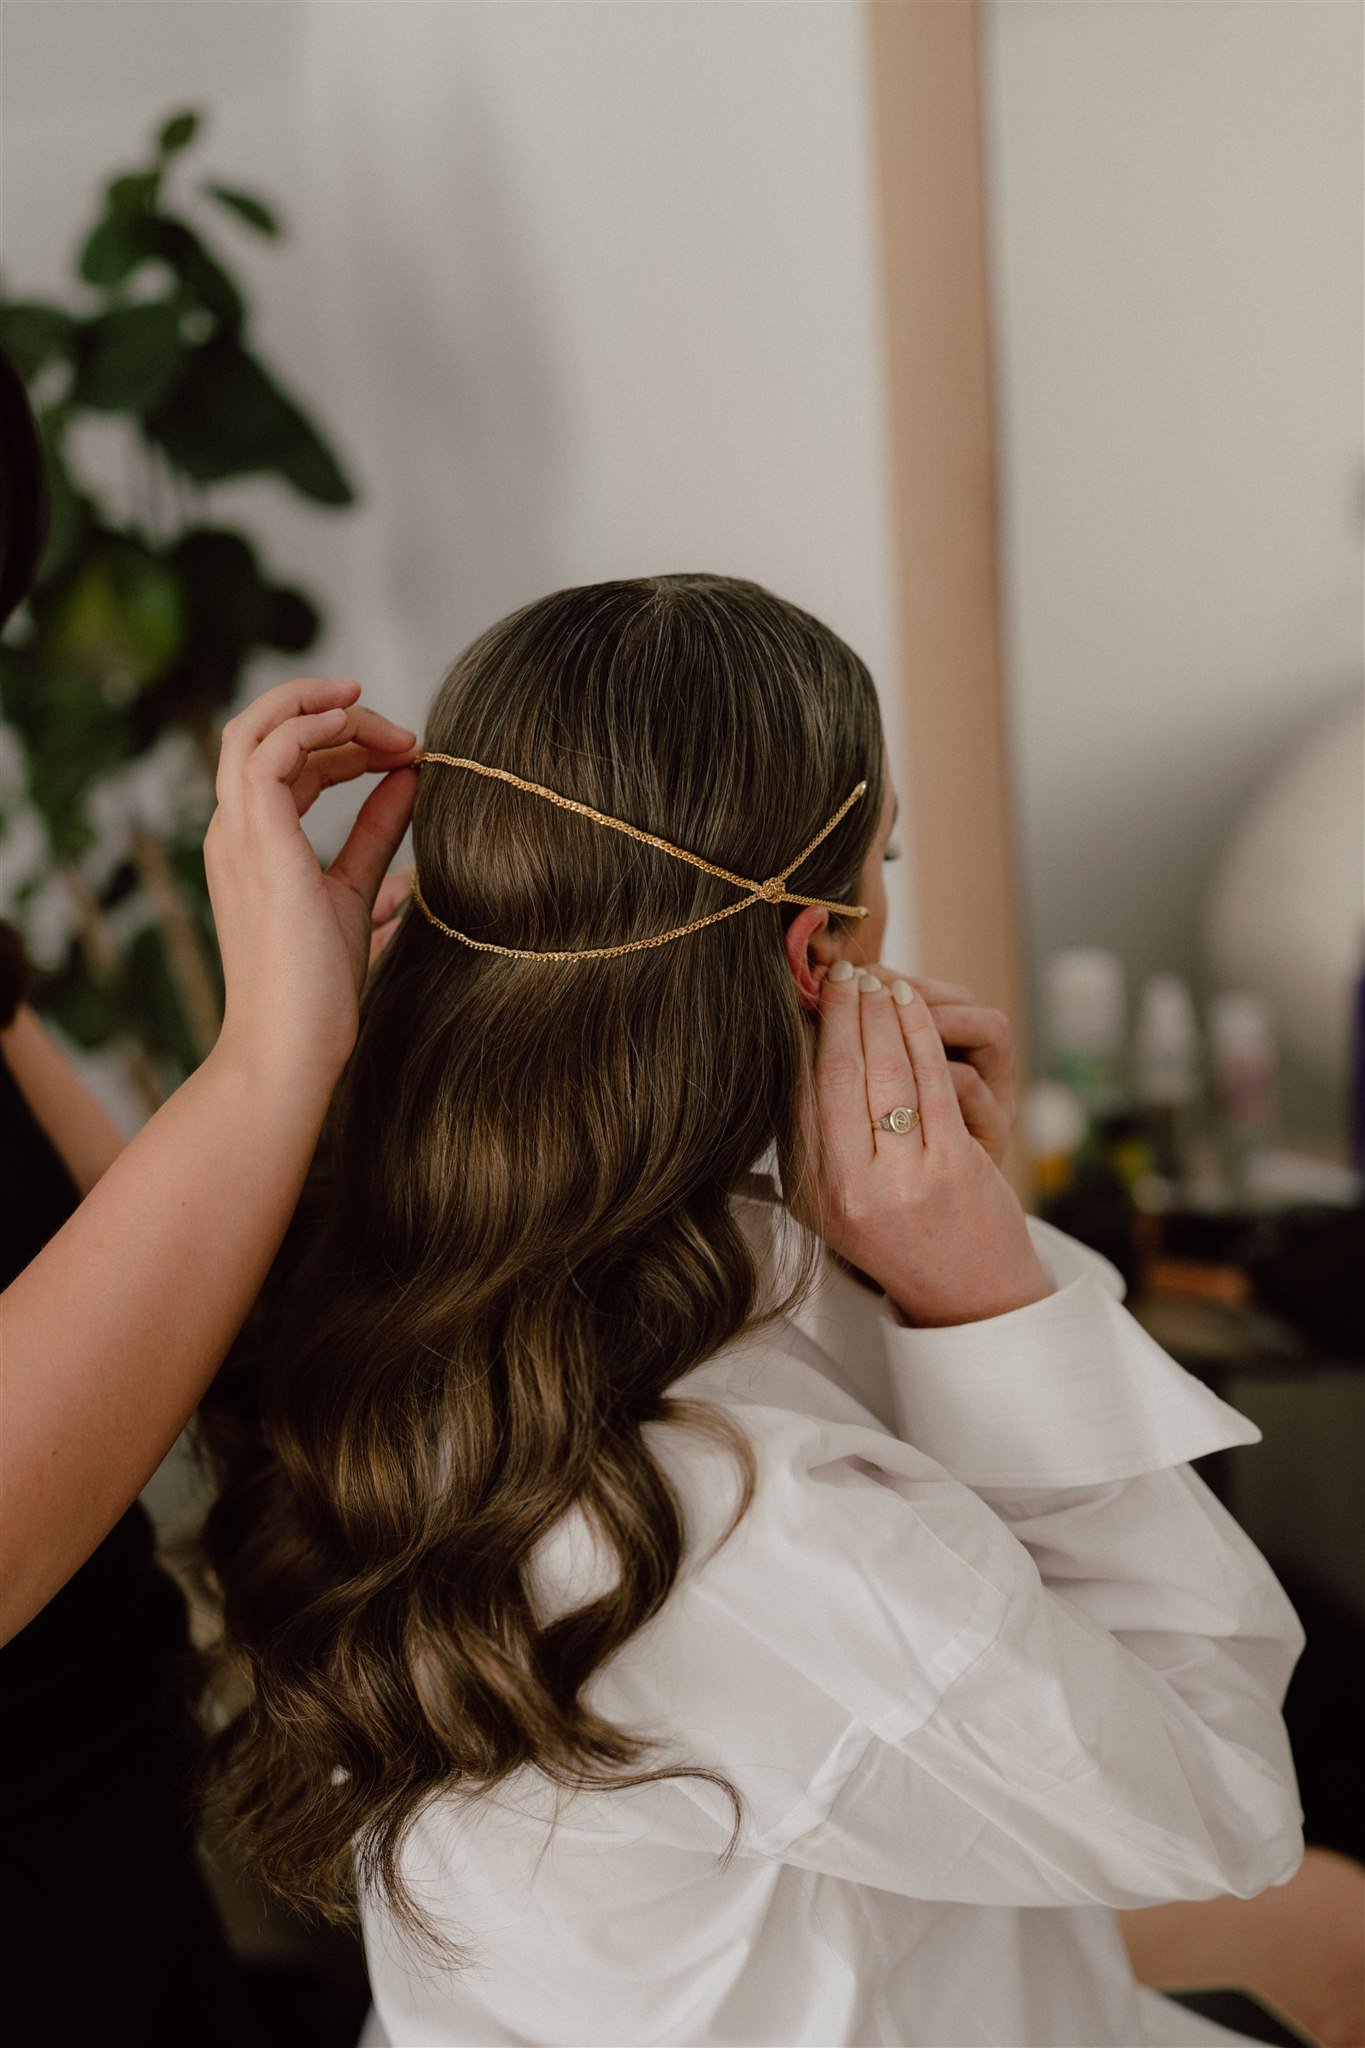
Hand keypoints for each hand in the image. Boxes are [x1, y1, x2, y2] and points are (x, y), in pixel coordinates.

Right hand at [204, 677, 417, 1090]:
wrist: (291, 1048)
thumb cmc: (317, 989)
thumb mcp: (356, 892)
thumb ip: (375, 834)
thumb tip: (410, 781)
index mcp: (251, 842)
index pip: (284, 761)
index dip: (343, 744)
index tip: (406, 753)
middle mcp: (234, 831)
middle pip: (265, 731)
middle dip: (336, 716)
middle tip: (405, 735)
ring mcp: (238, 835)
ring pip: (254, 727)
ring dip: (323, 709)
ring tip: (391, 726)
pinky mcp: (257, 843)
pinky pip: (270, 752)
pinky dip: (316, 728)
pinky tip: (368, 741)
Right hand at [791, 962, 1051, 1326]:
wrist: (967, 1297)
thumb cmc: (900, 1239)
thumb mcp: (832, 1207)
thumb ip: (806, 1146)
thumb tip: (785, 1060)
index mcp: (811, 1194)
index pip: (793, 1096)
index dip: (797, 1036)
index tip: (801, 995)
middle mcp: (847, 1189)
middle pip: (834, 1074)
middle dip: (836, 1011)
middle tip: (838, 972)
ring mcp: (900, 1178)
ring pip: (883, 1070)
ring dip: (878, 1012)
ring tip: (875, 980)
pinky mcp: (950, 1165)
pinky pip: (930, 1079)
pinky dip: (918, 1031)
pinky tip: (911, 1003)